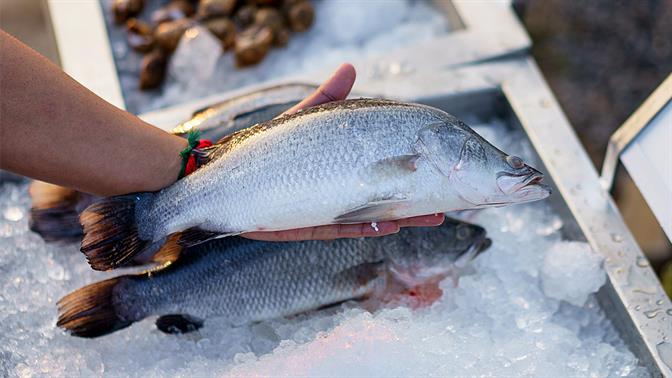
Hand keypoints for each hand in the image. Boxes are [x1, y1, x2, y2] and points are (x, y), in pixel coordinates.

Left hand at [242, 63, 444, 240]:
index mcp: (339, 165)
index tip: (435, 168)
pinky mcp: (305, 225)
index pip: (381, 169)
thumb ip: (326, 100)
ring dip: (401, 217)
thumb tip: (350, 69)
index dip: (408, 170)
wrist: (221, 177)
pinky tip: (391, 225)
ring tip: (431, 217)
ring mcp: (323, 208)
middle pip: (383, 197)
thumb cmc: (263, 148)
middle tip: (447, 205)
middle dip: (415, 202)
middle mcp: (337, 189)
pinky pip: (341, 229)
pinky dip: (365, 227)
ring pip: (369, 217)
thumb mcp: (299, 120)